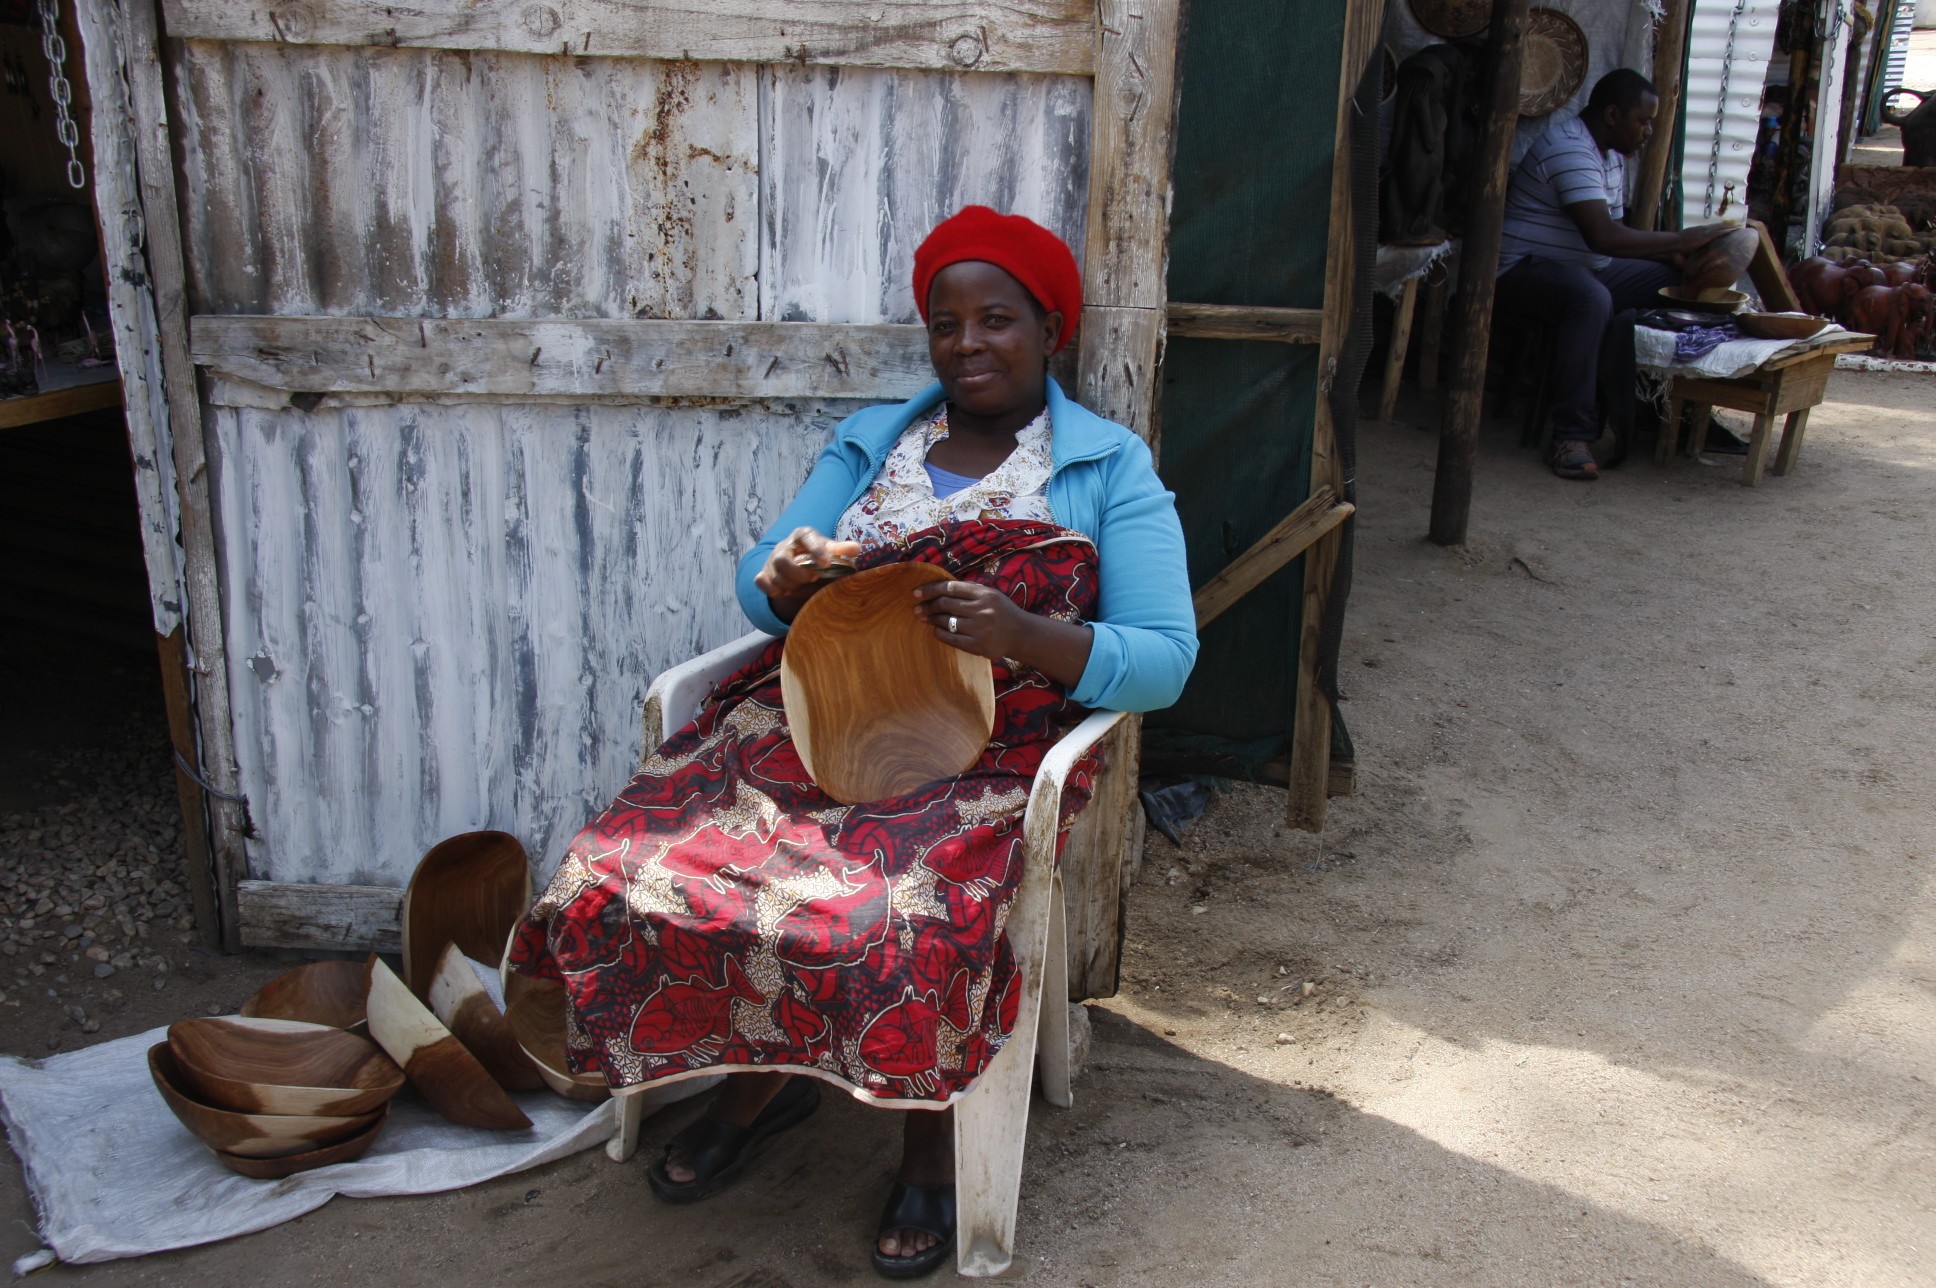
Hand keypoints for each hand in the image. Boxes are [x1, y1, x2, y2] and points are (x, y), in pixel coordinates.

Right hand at [755, 527, 861, 612]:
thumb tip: (856, 549)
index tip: (826, 564)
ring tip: (803, 586)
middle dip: (798, 574)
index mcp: (802, 536)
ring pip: (775, 576)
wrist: (798, 561)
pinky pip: (762, 582)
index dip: (815, 550)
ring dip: (790, 585)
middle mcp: (784, 546)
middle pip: (782, 560)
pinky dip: (773, 590)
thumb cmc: (817, 555)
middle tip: (813, 578)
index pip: (805, 536)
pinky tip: (786, 591)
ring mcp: (772, 561)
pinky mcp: (764, 573)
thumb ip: (842, 550)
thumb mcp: (830, 550)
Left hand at [912, 578, 1037, 661]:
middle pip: (946, 604)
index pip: (951, 588)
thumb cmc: (1002, 611)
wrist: (1020, 634)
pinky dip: (939, 633)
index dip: (931, 589)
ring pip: (946, 622)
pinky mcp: (978, 646)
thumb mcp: (991, 594)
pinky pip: (951, 638)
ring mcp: (980, 629)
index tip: (916, 593)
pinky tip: (936, 630)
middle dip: (928, 606)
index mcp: (985, 594)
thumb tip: (940, 588)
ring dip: (932, 619)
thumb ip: (969, 590)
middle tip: (917, 608)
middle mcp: (982, 611)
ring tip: (924, 618)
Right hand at [1678, 222, 1734, 252]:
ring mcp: (1706, 231)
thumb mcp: (1683, 244)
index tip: (1725, 226)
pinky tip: (1734, 230)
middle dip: (1727, 225)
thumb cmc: (1676, 246)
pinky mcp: (1708, 236)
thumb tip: (1688, 251)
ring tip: (1738, 226)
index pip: (1711, 228)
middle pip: (1718, 226)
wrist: (1675, 242)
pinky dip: (1728, 230)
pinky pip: (1720, 232)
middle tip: (1736, 224)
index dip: (1718, 227)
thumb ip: (1689, 246)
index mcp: (1698, 231)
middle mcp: (1703, 229)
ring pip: (1721, 227)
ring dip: (1730, 227)